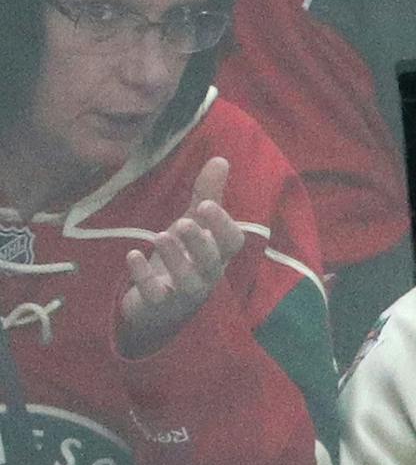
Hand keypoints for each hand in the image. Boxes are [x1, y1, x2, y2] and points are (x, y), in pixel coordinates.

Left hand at [116, 156, 245, 357]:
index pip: (232, 243)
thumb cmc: (182, 259)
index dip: (222, 226)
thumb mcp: (194, 224)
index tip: (206, 204)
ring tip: (160, 236)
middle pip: (212, 263)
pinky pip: (155, 295)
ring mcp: (183, 292)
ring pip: (188, 282)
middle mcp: (205, 275)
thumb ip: (207, 194)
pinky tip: (133, 256)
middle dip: (200, 243)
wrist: (158, 306)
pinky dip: (143, 277)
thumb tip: (221, 158)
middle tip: (183, 222)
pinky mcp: (158, 304)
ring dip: (176, 260)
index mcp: (216, 254)